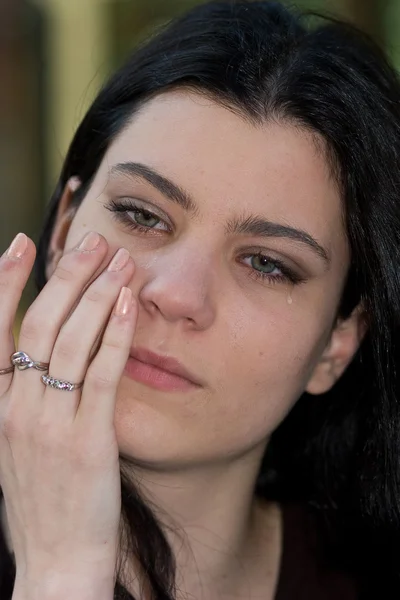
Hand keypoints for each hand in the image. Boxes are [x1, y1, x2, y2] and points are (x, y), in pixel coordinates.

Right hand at [0, 231, 136, 593]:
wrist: (55, 563)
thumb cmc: (42, 503)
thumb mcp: (19, 446)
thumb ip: (27, 400)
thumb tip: (44, 356)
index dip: (6, 284)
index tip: (23, 244)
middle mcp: (16, 410)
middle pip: (39, 325)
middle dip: (66, 277)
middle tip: (92, 242)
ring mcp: (50, 425)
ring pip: (71, 341)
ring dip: (97, 294)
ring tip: (120, 261)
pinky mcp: (88, 440)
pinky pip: (101, 374)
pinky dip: (115, 334)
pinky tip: (129, 305)